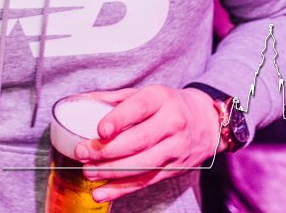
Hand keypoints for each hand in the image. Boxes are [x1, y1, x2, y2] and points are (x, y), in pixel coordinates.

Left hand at [71, 87, 221, 203]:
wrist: (207, 122)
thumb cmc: (168, 105)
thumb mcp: (146, 93)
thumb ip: (113, 99)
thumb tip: (78, 100)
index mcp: (161, 99)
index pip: (139, 108)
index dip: (119, 119)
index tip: (100, 130)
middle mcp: (172, 123)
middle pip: (139, 140)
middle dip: (108, 151)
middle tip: (83, 153)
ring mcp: (176, 149)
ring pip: (143, 164)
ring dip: (112, 172)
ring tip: (89, 173)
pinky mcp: (175, 169)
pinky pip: (147, 182)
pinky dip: (122, 190)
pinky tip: (103, 193)